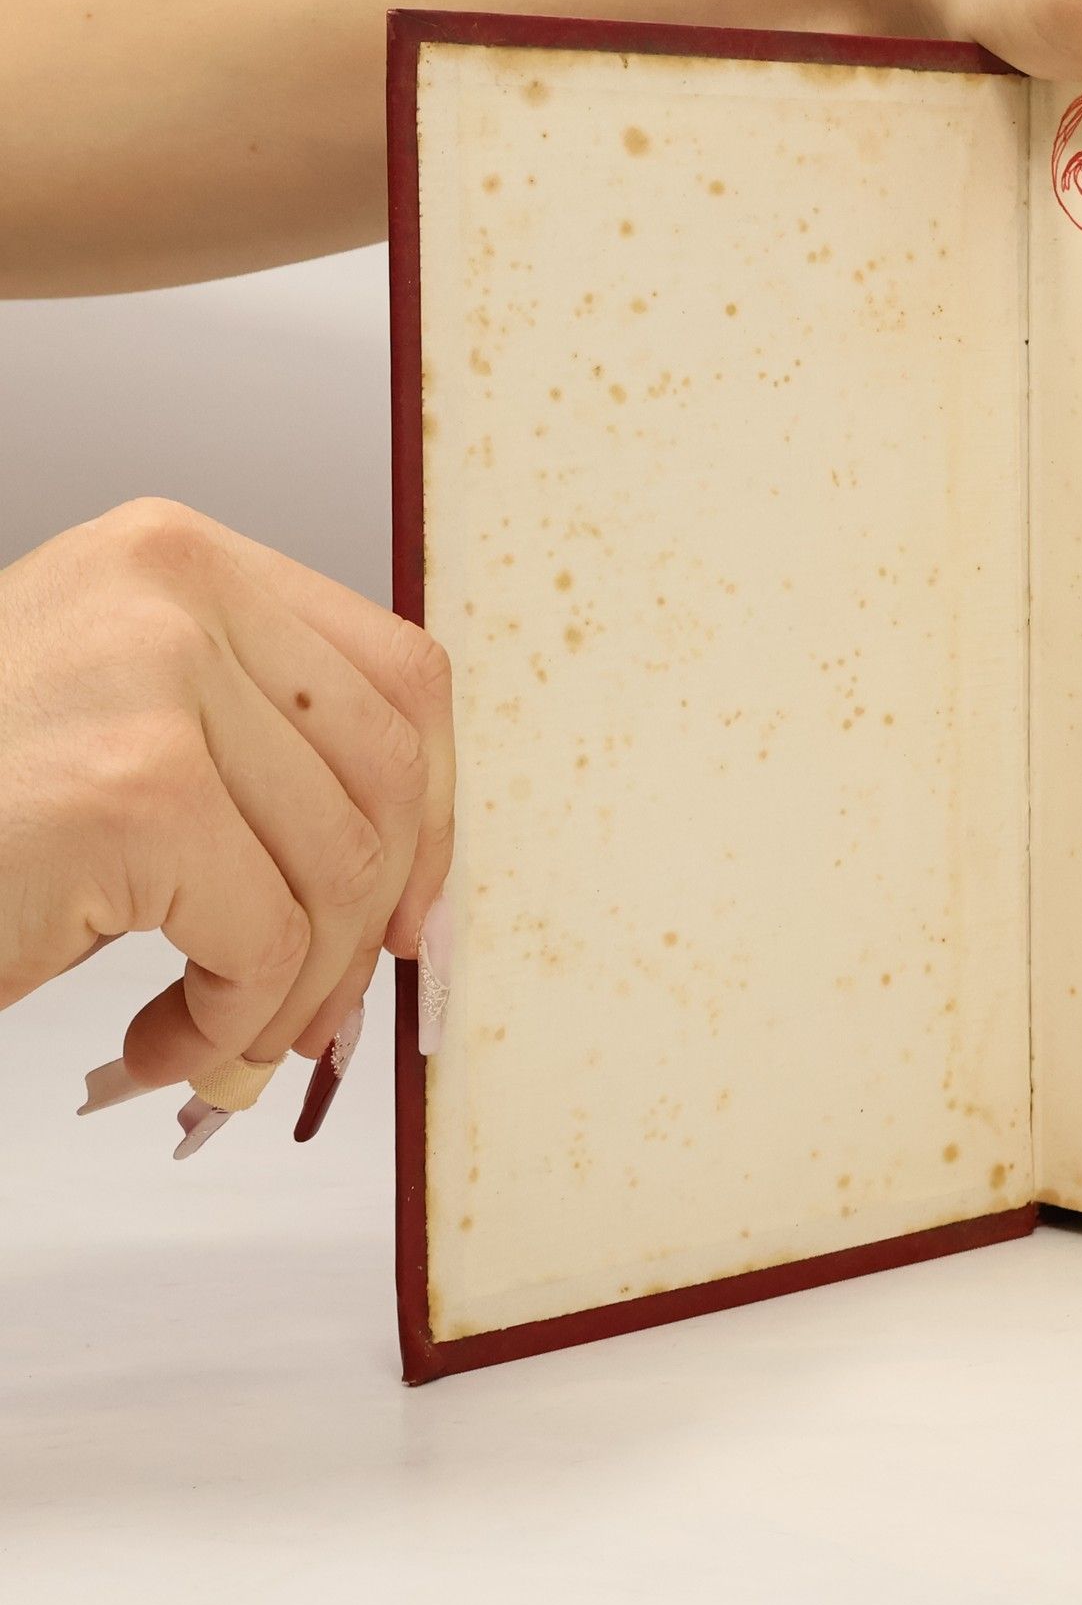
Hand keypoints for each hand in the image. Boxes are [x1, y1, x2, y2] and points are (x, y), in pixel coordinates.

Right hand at [0, 500, 452, 1109]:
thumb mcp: (123, 730)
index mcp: (181, 559)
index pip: (398, 677)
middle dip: (369, 922)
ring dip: (293, 993)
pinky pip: (263, 940)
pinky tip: (157, 1045)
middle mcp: (175, 588)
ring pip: (336, 870)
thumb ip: (259, 758)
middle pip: (386, 775)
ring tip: (218, 1040)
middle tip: (318, 1012)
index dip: (434, 808)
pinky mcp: (129, 790)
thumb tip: (411, 881)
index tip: (413, 907)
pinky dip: (227, 1023)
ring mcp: (152, 679)